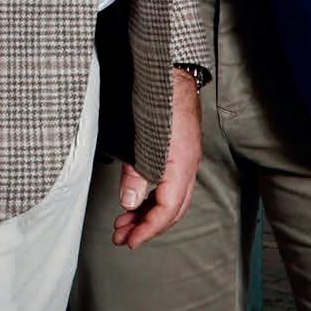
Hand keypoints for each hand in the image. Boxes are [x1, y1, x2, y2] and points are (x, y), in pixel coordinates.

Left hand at [112, 68, 202, 248]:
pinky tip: (137, 200)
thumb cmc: (157, 98)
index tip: (128, 241)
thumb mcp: (141, 137)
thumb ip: (137, 171)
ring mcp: (186, 158)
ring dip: (147, 213)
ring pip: (171, 198)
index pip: (168, 210)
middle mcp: (188, 165)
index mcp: (182, 165)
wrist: (170, 69)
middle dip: (147, 227)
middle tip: (121, 237)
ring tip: (124, 223)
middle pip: (172, 209)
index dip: (147, 229)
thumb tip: (130, 202)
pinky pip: (170, 184)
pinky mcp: (179, 151)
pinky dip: (153, 197)